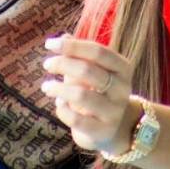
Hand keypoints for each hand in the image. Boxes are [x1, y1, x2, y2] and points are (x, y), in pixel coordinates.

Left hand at [40, 35, 137, 154]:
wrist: (112, 129)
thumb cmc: (98, 93)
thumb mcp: (91, 71)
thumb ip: (78, 54)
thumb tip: (62, 37)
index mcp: (123, 68)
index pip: (98, 52)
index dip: (72, 46)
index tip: (49, 44)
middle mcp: (122, 89)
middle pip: (89, 70)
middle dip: (63, 64)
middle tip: (47, 65)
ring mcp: (114, 111)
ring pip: (81, 95)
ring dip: (58, 88)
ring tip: (47, 87)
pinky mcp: (102, 131)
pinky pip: (76, 119)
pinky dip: (62, 109)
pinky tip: (59, 104)